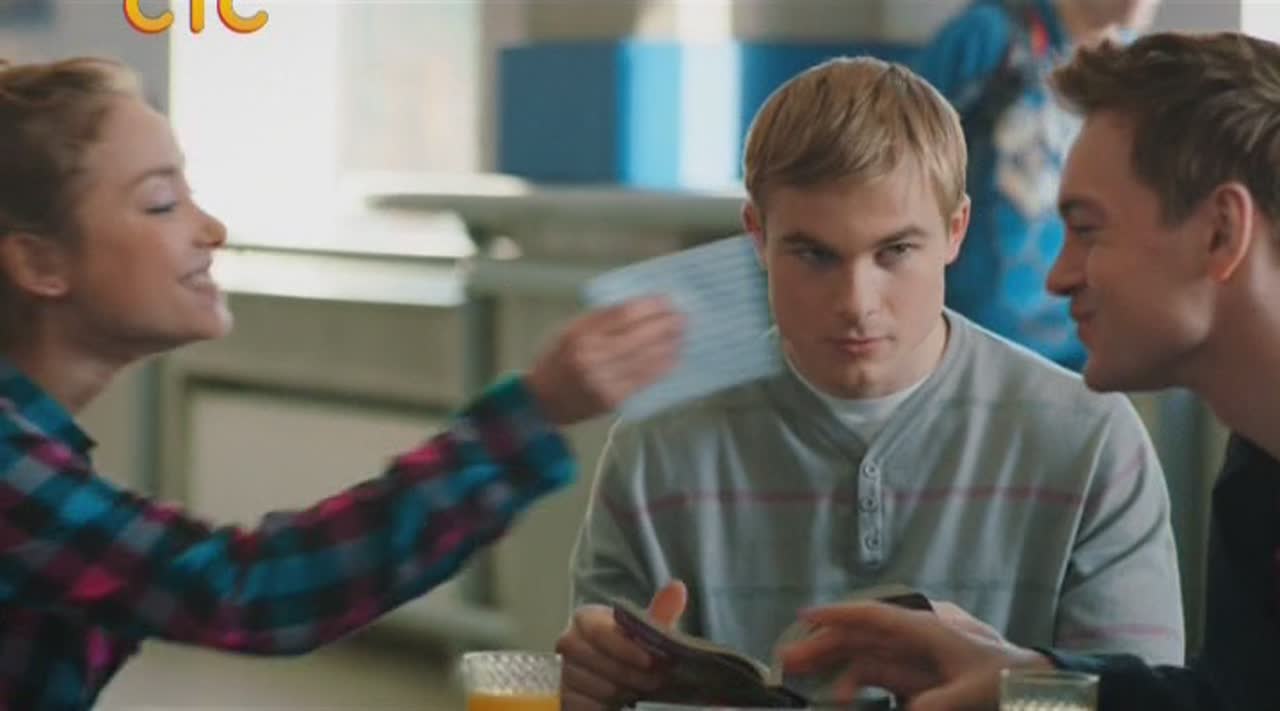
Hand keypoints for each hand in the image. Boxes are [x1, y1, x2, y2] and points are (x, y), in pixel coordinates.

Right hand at [525, 297, 683, 425]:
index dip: (649, 306)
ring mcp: (604, 380)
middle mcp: (592, 357)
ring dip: (669, 345)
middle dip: (665, 324)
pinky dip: (662, 367)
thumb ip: (600, 319)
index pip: (623, 315)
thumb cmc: (556, 361)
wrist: (541, 401)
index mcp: (581, 335)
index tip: (666, 301)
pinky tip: (673, 357)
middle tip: (683, 316)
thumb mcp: (569, 331)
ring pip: (646, 359)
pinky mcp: (613, 399)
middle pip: (639, 336)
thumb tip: (638, 308)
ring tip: (683, 334)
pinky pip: (644, 380)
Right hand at [556, 581, 687, 709]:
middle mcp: (568, 643)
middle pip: (599, 662)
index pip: (600, 632)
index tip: (651, 661)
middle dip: (632, 674)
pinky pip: (587, 706)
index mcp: (585, 619)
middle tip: (656, 680)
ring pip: (596, 687)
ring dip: (624, 692)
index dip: (626, 648)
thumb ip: (661, 611)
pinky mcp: (564, 698)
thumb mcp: (646, 630)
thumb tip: (677, 587)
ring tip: (640, 689)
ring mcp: (563, 671)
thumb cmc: (629, 647)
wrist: (613, 673)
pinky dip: (607, 707)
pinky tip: (621, 702)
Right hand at [779, 602, 1051, 710]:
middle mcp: (913, 638)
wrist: (1042, 683)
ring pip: (864, 655)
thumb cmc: (1009, 678)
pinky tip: (843, 698)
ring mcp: (915, 657)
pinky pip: (880, 675)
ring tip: (801, 675)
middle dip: (823, 645)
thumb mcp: (975, 691)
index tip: (804, 617)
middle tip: (787, 660)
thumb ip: (938, 703)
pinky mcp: (920, 677)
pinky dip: (858, 684)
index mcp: (925, 629)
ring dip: (833, 664)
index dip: (837, 616)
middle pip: (860, 637)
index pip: (872, 618)